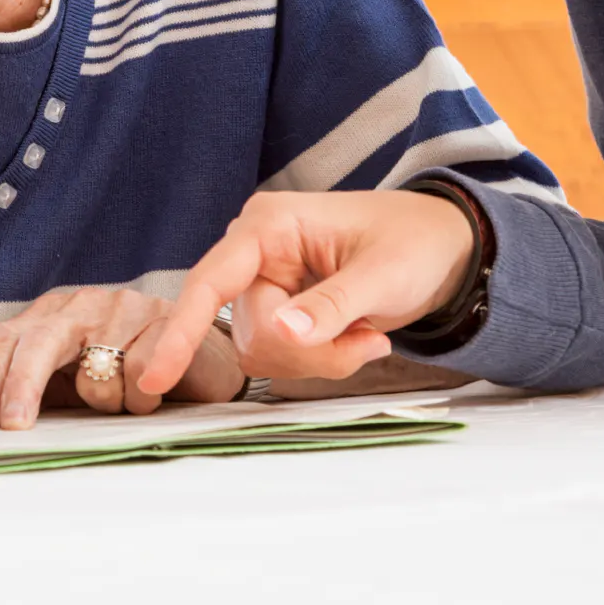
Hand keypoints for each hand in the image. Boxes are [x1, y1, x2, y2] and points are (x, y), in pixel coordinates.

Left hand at [0, 284, 243, 428]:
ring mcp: (124, 307)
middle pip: (39, 343)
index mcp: (53, 314)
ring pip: (95, 371)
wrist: (202, 357)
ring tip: (125, 401)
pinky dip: (141, 399)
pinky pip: (139, 376)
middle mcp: (84, 304)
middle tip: (15, 426)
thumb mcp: (74, 381)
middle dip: (22, 386)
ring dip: (107, 402)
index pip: (8, 339)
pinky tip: (154, 391)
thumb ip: (38, 391)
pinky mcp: (164, 319)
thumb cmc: (130, 376)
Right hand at [138, 189, 478, 395]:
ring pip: (263, 352)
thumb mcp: (382, 276)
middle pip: (249, 332)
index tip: (156, 379)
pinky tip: (358, 337)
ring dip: (319, 360)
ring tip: (366, 334)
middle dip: (307, 352)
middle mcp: (257, 252)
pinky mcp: (280, 308)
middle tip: (366, 342)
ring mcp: (267, 283)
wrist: (447, 248)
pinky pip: (283, 357)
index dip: (181, 332)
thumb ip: (330, 306)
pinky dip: (323, 361)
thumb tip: (281, 333)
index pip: (210, 282)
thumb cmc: (417, 243)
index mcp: (270, 226)